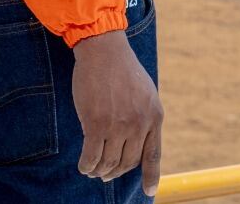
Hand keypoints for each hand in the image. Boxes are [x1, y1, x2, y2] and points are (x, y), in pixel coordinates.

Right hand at [73, 30, 162, 193]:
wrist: (104, 50)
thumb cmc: (122, 70)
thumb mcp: (146, 93)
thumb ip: (145, 118)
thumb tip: (139, 144)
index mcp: (155, 116)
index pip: (154, 155)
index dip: (151, 176)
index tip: (150, 192)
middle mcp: (139, 123)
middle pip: (127, 163)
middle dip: (115, 172)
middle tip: (106, 174)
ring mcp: (118, 125)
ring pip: (108, 163)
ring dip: (99, 171)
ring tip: (93, 170)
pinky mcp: (96, 123)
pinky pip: (91, 157)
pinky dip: (87, 165)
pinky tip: (84, 165)